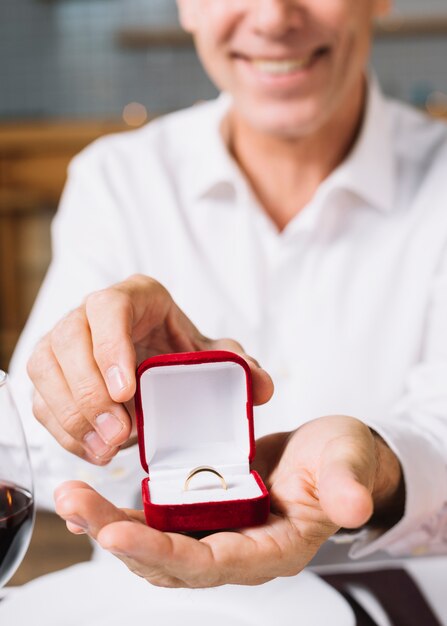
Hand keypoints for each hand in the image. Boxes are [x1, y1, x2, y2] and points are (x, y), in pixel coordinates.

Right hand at [27, 274, 272, 463]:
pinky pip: (41, 400)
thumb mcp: (214, 357)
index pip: (108, 307)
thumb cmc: (181, 353)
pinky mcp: (50, 374)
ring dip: (71, 414)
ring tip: (107, 448)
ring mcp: (63, 342)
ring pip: (44, 369)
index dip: (110, 346)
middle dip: (88, 392)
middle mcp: (89, 313)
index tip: (126, 391)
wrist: (155, 364)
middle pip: (67, 339)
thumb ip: (239, 367)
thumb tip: (262, 386)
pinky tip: (94, 450)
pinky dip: (63, 430)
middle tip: (119, 432)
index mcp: (133, 297)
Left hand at [54, 415, 403, 587]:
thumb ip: (346, 485)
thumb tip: (352, 507)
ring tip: (71, 498)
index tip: (117, 531)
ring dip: (109, 524)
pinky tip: (93, 498)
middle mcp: (238, 549)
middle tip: (74, 503)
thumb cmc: (341, 460)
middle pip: (168, 559)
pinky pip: (158, 523)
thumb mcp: (347, 463)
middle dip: (117, 536)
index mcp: (272, 548)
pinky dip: (124, 512)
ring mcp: (219, 532)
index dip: (164, 552)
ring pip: (155, 544)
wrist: (331, 457)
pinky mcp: (205, 511)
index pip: (210, 562)